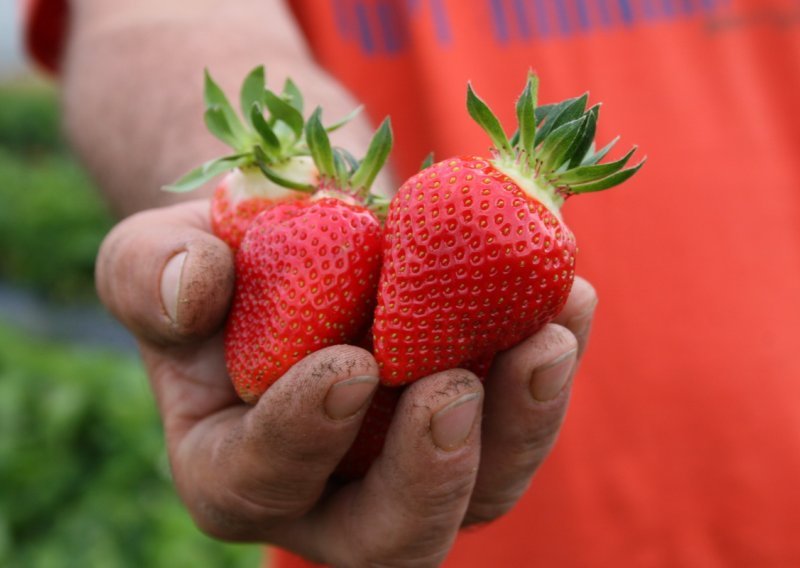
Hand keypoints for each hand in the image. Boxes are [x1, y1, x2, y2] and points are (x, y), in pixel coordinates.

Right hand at [95, 199, 596, 565]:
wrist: (300, 235)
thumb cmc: (224, 256)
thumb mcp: (155, 254)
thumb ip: (149, 276)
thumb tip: (192, 289)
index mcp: (234, 466)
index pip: (261, 482)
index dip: (301, 437)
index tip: (344, 365)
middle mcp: (329, 493)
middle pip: (388, 537)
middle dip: (427, 475)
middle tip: (452, 386)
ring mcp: (411, 464)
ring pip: (479, 493)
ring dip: (521, 426)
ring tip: (546, 338)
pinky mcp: (474, 424)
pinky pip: (522, 423)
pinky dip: (550, 371)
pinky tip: (568, 299)